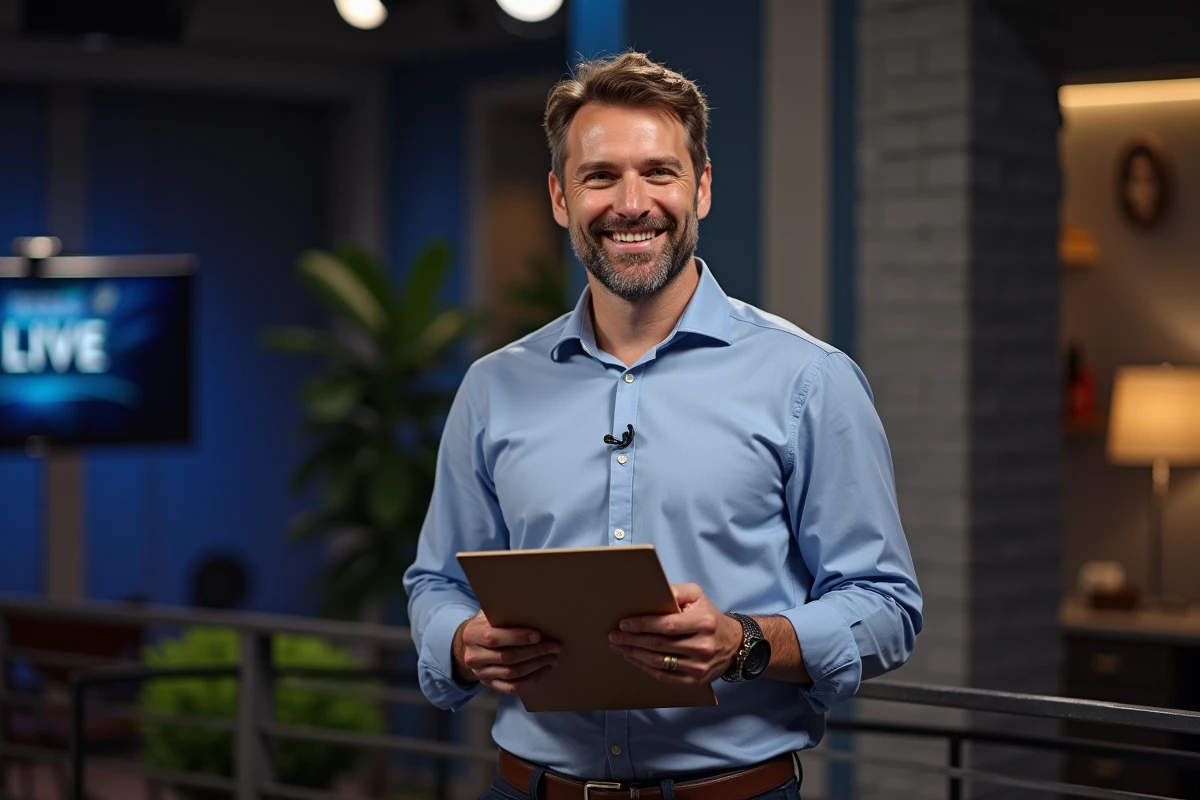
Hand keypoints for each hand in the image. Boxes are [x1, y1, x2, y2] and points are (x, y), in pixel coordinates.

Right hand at [452, 611, 560, 695]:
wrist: (468, 645)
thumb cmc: (485, 625)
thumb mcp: (489, 615)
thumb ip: (504, 614)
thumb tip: (532, 610)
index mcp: (473, 635)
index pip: (495, 638)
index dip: (518, 637)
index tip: (538, 636)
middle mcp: (474, 657)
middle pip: (507, 658)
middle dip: (535, 652)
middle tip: (554, 646)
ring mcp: (481, 674)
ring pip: (512, 673)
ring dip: (536, 666)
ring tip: (553, 657)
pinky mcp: (489, 685)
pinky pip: (512, 688)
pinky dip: (531, 681)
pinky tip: (544, 671)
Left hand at [608, 583, 742, 685]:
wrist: (733, 643)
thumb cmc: (709, 616)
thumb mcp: (697, 596)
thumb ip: (676, 592)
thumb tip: (651, 594)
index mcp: (704, 622)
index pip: (668, 625)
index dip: (643, 625)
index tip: (624, 623)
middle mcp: (703, 646)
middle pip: (659, 644)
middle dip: (632, 640)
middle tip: (614, 636)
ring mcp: (699, 666)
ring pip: (658, 661)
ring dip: (634, 654)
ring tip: (618, 647)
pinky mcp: (695, 680)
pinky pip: (664, 676)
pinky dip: (644, 667)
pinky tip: (633, 658)